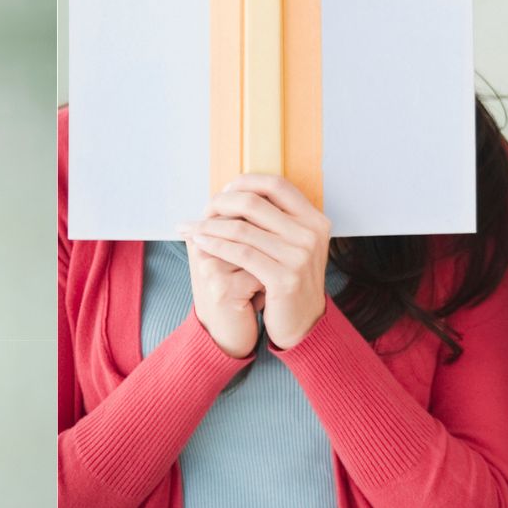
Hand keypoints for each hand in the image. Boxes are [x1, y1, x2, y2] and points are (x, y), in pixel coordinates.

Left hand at [182, 174, 331, 349]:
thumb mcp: (294, 245)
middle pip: (255, 203)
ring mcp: (300, 256)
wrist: (303, 324)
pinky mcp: (285, 278)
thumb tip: (234, 193)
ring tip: (192, 228)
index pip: (276, 184)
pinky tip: (201, 244)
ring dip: (210, 226)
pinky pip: (241, 254)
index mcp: (315, 219)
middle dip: (221, 203)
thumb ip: (276, 220)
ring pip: (242, 229)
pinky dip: (216, 245)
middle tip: (203, 210)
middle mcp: (311, 234)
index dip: (246, 182)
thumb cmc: (289, 281)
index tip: (224, 191)